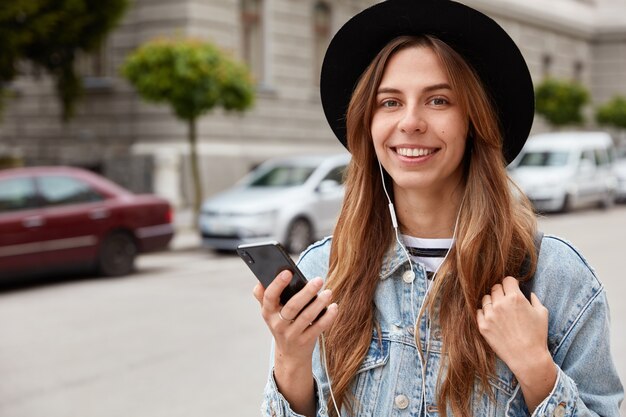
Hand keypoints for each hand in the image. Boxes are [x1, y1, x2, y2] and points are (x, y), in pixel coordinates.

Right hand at [253, 270, 337, 360]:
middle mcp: (278, 324)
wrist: (290, 355)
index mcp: (268, 312)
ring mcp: (291, 335)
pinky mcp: (305, 342)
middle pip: (292, 306)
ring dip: (319, 303)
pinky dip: (328, 317)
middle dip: (306, 292)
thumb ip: (264, 296)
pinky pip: (318, 328)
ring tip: (328, 292)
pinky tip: (334, 307)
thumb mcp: (270, 313)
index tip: (288, 272)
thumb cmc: (282, 324)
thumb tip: (260, 281)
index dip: (277, 284)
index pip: (269, 297)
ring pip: (307, 317)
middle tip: (319, 280)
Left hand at [477, 276, 555, 411]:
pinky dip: (485, 313)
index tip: (513, 289)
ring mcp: (490, 315)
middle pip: (495, 287)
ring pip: (486, 298)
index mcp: (515, 298)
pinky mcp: (482, 326)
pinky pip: (479, 312)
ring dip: (492, 301)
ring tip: (499, 311)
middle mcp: (500, 304)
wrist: (527, 358)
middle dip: (501, 292)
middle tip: (506, 301)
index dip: (511, 284)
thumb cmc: (537, 336)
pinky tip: (493, 319)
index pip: (507, 280)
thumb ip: (534, 299)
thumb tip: (529, 293)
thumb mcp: (542, 313)